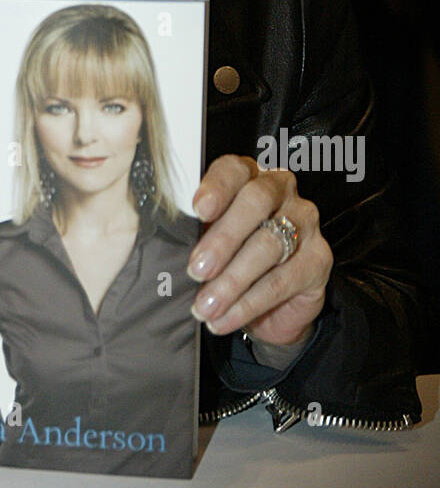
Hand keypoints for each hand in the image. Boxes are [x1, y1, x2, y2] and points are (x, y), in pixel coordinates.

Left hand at [188, 155, 333, 346]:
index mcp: (249, 176)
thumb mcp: (210, 239)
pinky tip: (225, 318)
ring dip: (232, 279)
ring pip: (269, 244)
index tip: (198, 210)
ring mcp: (305, 222)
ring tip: (207, 304)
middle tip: (197, 269)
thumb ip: (196, 232)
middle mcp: (281, 191)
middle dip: (223, 238)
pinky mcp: (318, 259)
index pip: (234, 169)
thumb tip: (169, 247)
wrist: (272, 302)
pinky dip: (249, 303)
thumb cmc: (233, 256)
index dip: (216, 187)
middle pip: (255, 202)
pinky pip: (282, 281)